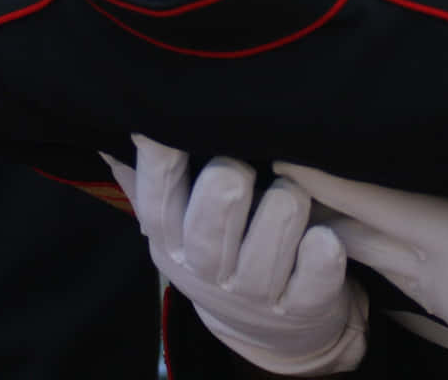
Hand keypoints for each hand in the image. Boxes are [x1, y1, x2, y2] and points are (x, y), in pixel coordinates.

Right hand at [104, 135, 365, 375]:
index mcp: (171, 240)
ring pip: (267, 240)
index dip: (163, 159)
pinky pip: (312, 279)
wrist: (267, 327)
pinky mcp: (300, 307)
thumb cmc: (221, 249)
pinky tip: (324, 236)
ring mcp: (254, 292)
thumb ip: (152, 175)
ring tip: (291, 192)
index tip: (172, 121)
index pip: (156, 199)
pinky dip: (320, 255)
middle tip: (242, 164)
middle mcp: (207, 268)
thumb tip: (123, 120)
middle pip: (211, 219)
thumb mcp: (179, 222)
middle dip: (227, 183)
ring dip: (282, 207)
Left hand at [275, 164, 447, 379]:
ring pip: (371, 257)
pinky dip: (369, 250)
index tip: (283, 159)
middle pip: (356, 234)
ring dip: (337, 228)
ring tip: (302, 193)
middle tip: (271, 167)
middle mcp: (438, 273)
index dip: (328, 182)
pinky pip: (395, 276)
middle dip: (314, 204)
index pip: (376, 206)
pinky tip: (360, 236)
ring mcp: (443, 297)